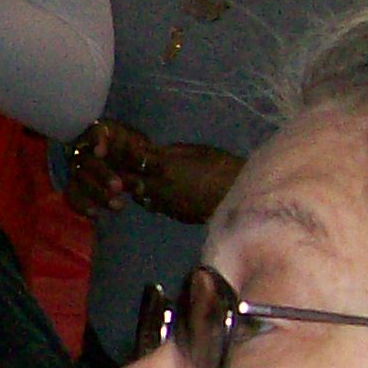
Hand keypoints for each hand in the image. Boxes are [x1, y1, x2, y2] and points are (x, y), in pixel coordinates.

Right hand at [65, 119, 155, 215]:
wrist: (135, 167)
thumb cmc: (138, 153)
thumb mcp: (145, 151)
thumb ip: (143, 157)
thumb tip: (141, 164)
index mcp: (104, 134)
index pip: (95, 132)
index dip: (95, 141)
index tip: (100, 153)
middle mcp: (86, 148)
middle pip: (88, 160)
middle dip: (102, 174)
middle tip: (118, 187)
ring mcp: (78, 167)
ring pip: (81, 179)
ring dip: (97, 193)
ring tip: (118, 206)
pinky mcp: (76, 184)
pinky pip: (73, 194)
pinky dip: (82, 204)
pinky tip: (95, 214)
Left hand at [126, 140, 243, 225]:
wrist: (239, 195)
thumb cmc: (221, 166)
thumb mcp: (195, 151)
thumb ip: (170, 152)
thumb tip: (153, 152)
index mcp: (164, 167)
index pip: (134, 161)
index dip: (128, 156)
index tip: (127, 151)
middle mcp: (159, 188)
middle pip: (131, 183)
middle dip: (128, 176)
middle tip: (131, 168)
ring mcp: (165, 205)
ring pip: (141, 198)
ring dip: (140, 189)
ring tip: (146, 181)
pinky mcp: (174, 216)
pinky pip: (157, 206)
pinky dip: (154, 199)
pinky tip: (163, 193)